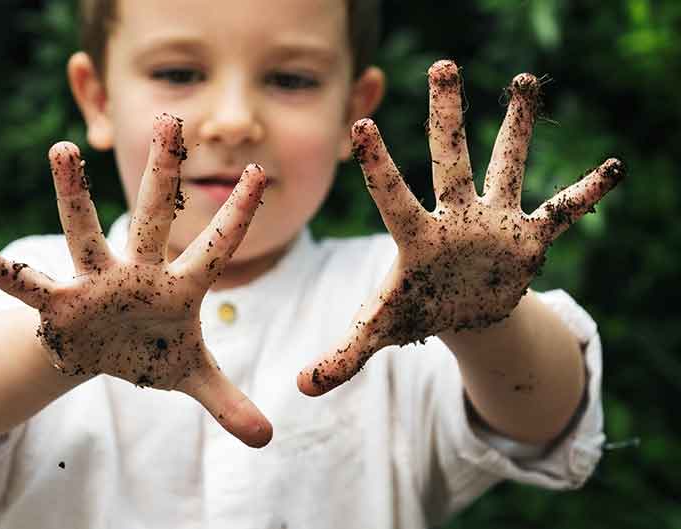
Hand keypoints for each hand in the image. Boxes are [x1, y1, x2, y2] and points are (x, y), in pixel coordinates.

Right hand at [0, 114, 271, 446]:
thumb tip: (267, 440)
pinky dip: (9, 275)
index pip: (216, 248)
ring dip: (75, 195)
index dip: (238, 216)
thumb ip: (228, 401)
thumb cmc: (151, 352)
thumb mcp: (192, 377)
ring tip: (62, 149)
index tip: (262, 174)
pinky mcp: (62, 304)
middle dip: (163, 174)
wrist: (101, 355)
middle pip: (153, 217)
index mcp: (178, 288)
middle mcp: (138, 273)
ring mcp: (97, 283)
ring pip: (86, 232)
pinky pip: (33, 287)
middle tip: (171, 119)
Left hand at [298, 60, 623, 395]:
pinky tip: (613, 167)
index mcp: (416, 238)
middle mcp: (455, 218)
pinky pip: (563, 212)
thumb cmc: (416, 312)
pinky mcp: (527, 238)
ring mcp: (493, 223)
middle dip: (447, 116)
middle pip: (449, 159)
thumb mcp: (380, 331)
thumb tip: (300, 388)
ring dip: (517, 128)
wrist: (461, 312)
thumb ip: (342, 356)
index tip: (362, 123)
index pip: (392, 196)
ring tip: (524, 81)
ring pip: (506, 166)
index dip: (378, 165)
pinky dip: (587, 194)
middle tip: (442, 65)